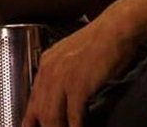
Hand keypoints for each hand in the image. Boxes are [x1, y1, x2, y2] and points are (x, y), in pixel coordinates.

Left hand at [22, 3, 138, 126]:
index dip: (31, 119)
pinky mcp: (78, 86)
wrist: (115, 29)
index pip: (32, 98)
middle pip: (39, 112)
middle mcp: (49, 71)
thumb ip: (62, 73)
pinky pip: (73, 116)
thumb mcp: (71, 55)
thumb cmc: (101, 42)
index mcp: (46, 63)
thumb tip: (60, 93)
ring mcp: (62, 79)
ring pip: (52, 117)